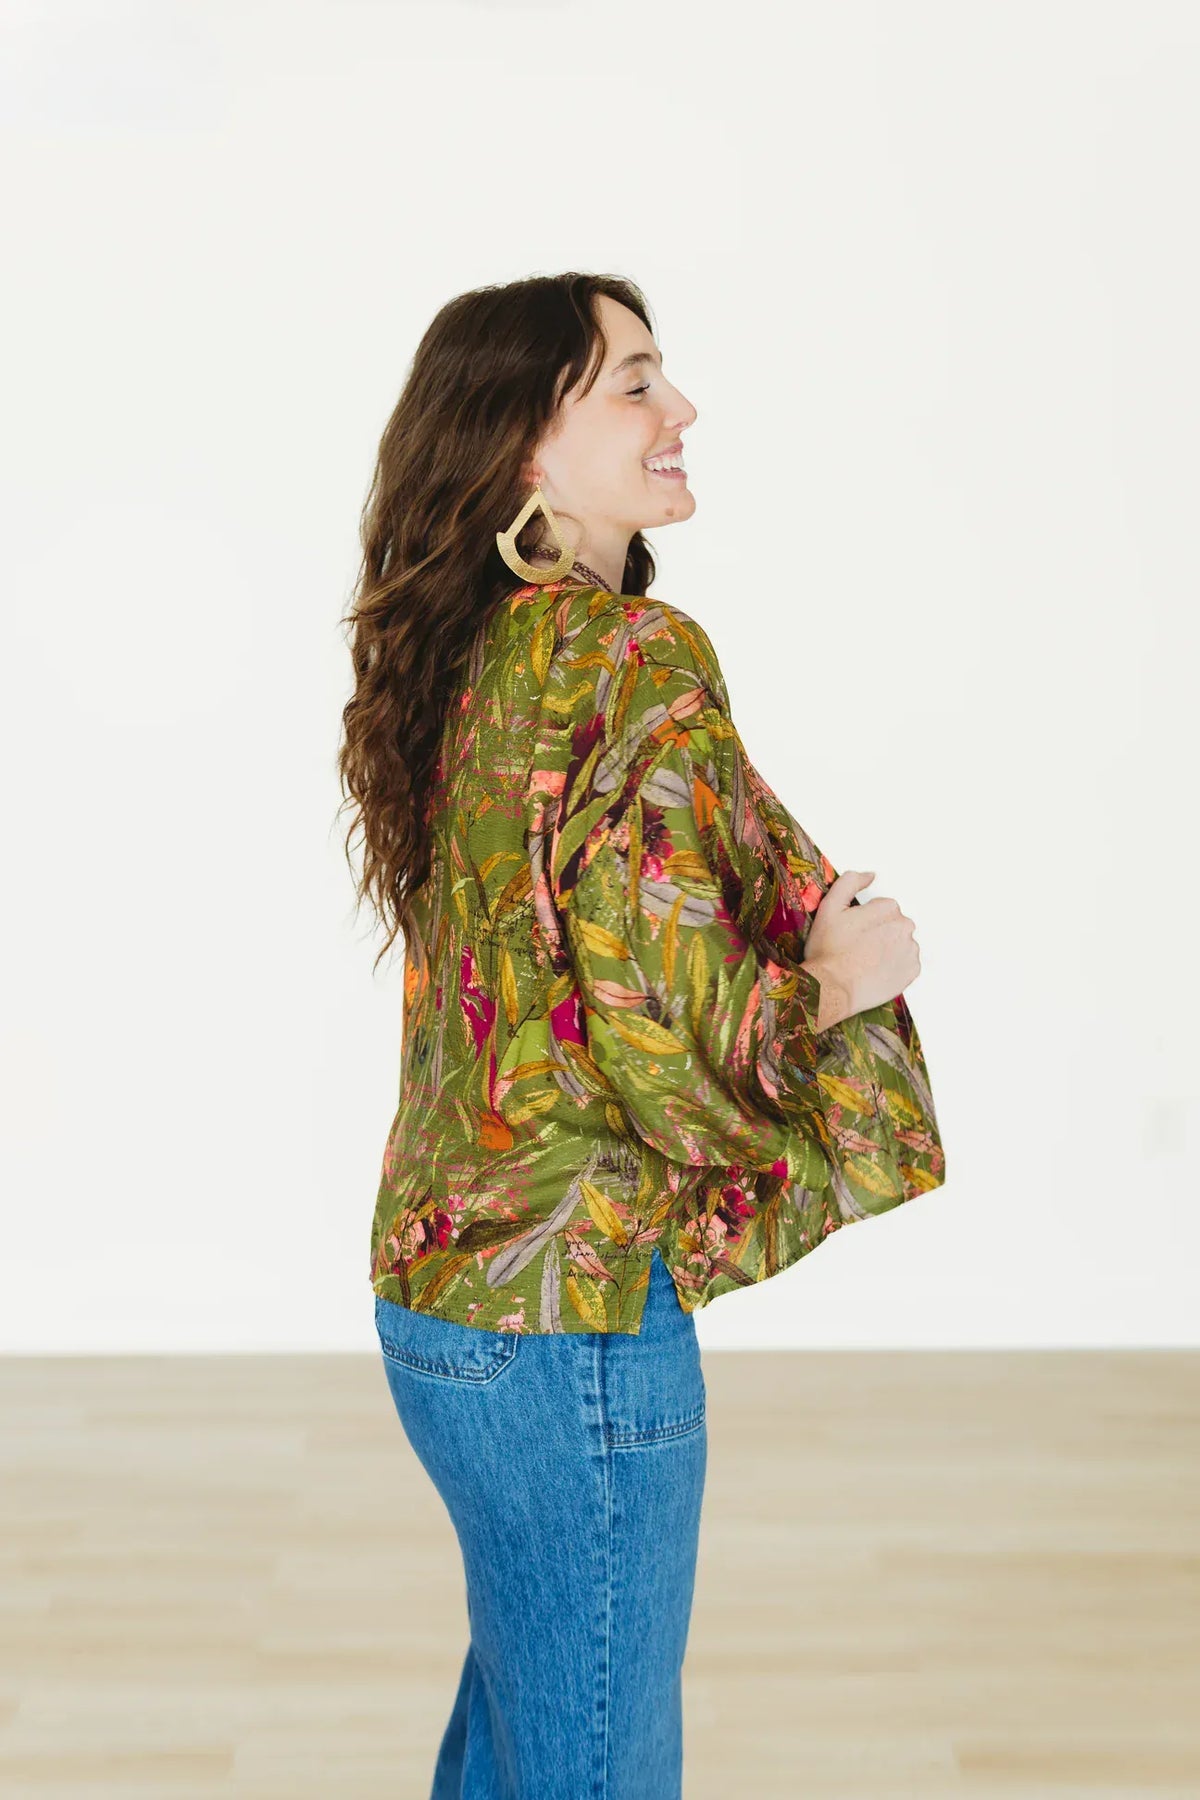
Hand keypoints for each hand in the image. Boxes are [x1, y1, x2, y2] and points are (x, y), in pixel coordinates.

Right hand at [801, 870, 920, 1027]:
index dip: (864, 921)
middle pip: (893, 925)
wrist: (832, 988)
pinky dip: (894, 967)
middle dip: (878, 934)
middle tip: (856, 949)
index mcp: (888, 908)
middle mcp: (905, 926)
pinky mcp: (912, 972)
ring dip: (887, 950)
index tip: (852, 933)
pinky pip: (906, 964)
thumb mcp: (829, 907)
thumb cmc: (828, 950)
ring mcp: (910, 950)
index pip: (882, 908)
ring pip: (900, 944)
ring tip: (865, 962)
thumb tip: (870, 875)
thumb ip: (850, 882)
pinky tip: (875, 972)